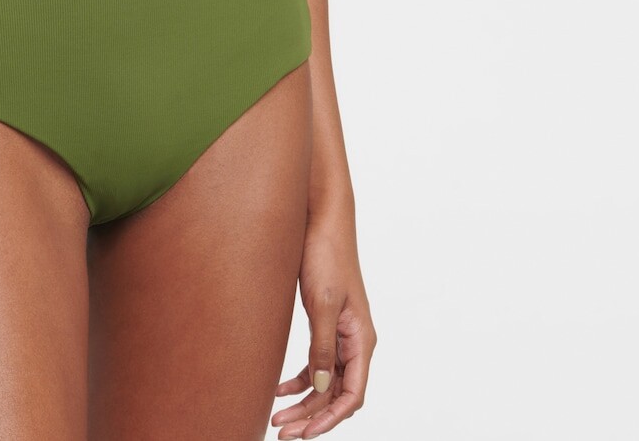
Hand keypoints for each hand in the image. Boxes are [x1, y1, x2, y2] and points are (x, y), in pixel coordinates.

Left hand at [271, 207, 376, 438]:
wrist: (321, 219)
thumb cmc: (326, 255)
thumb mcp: (322, 303)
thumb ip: (323, 347)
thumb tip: (319, 388)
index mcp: (362, 339)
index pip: (352, 395)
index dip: (329, 419)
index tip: (304, 434)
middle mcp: (355, 341)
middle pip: (337, 394)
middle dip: (312, 417)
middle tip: (281, 432)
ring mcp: (341, 332)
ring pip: (325, 381)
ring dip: (304, 403)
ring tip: (276, 418)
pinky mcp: (325, 322)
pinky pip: (317, 363)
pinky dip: (299, 379)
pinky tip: (279, 388)